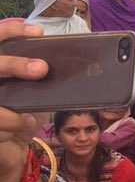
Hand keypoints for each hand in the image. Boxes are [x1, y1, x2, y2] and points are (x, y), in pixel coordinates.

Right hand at [0, 22, 48, 181]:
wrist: (9, 150)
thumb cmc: (22, 115)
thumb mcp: (34, 93)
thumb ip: (42, 77)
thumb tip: (77, 61)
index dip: (11, 32)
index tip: (37, 31)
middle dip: (14, 64)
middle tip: (41, 68)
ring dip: (15, 100)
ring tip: (33, 111)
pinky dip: (14, 121)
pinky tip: (27, 122)